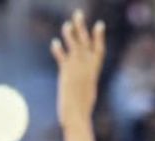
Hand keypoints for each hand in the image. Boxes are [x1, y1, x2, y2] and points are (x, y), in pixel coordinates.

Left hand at [51, 9, 105, 127]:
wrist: (77, 113)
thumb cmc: (82, 106)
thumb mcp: (88, 90)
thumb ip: (85, 79)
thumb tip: (84, 79)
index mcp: (94, 70)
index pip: (99, 48)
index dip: (99, 36)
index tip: (99, 24)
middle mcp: (87, 65)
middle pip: (85, 41)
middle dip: (81, 26)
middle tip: (78, 13)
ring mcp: (77, 67)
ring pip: (74, 44)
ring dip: (69, 32)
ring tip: (67, 24)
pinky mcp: (66, 71)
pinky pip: (61, 56)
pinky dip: (57, 49)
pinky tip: (54, 43)